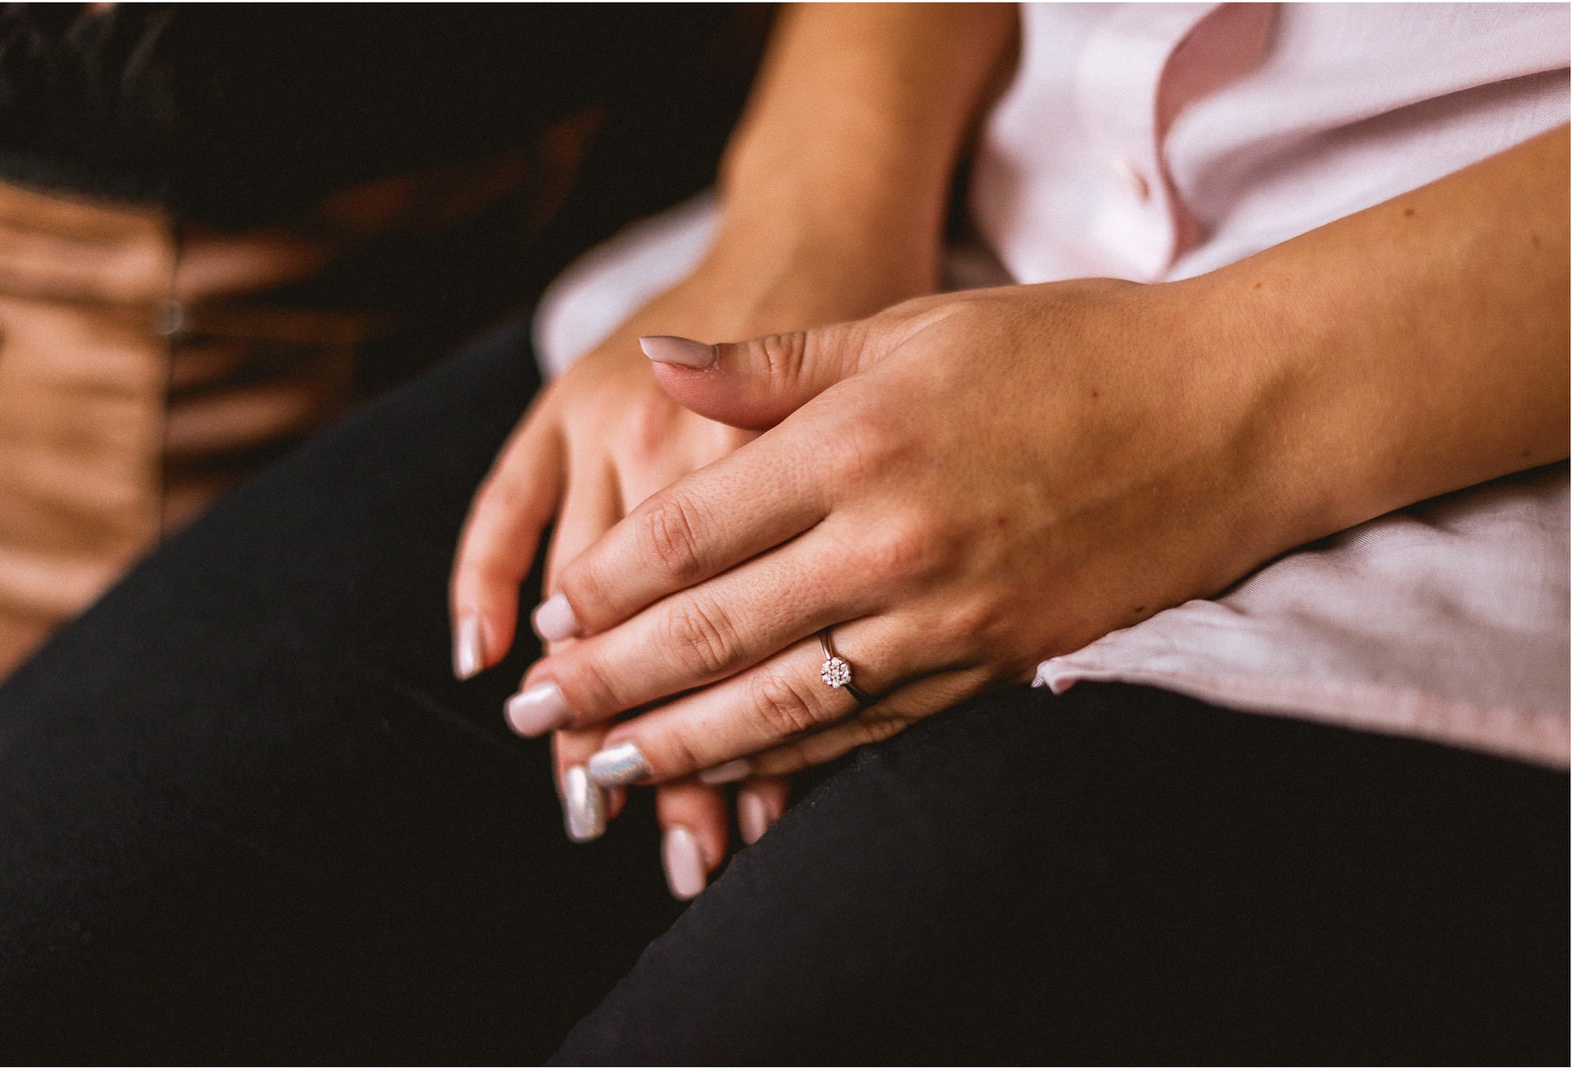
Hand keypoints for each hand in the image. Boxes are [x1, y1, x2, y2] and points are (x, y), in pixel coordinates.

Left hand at [507, 276, 1329, 783]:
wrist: (1227, 415)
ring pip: (785, 704)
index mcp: (856, 442)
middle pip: (715, 632)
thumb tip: (655, 365)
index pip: (689, 533)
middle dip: (612, 682)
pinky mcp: (997, 663)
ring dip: (682, 743)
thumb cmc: (1067, 350)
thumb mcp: (911, 323)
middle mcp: (891, 541)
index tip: (551, 619)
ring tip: (608, 767)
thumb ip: (773, 361)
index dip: (605, 586)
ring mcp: (949, 616)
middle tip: (539, 717)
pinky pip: (870, 728)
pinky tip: (732, 772)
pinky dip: (789, 759)